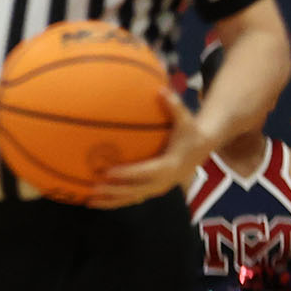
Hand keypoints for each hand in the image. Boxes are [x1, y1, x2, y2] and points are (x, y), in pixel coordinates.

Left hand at [90, 87, 207, 208]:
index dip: (126, 173)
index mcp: (169, 165)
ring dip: (111, 201)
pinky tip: (96, 201)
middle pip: (136, 190)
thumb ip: (174, 106)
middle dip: (114, 191)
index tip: (107, 172)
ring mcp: (157, 188)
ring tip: (89, 201)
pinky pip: (132, 198)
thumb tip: (161, 89)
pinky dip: (115, 202)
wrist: (201, 148)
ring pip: (132, 198)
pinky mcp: (152, 190)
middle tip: (92, 187)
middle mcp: (163, 181)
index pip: (145, 171)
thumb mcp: (185, 119)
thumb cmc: (190, 132)